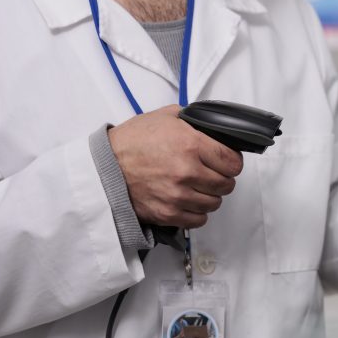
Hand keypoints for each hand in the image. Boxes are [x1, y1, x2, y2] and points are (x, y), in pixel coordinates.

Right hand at [108, 105, 243, 228]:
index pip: (233, 163)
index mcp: (191, 144)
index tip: (225, 162)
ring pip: (215, 203)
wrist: (104, 166)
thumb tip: (215, 126)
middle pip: (227, 185)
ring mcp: (178, 195)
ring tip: (197, 187)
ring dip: (209, 196)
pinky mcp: (168, 213)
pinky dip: (197, 212)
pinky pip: (199, 220)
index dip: (231, 162)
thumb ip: (195, 120)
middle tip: (210, 174)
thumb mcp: (166, 117)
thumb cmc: (132, 141)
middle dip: (221, 178)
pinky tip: (188, 200)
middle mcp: (187, 171)